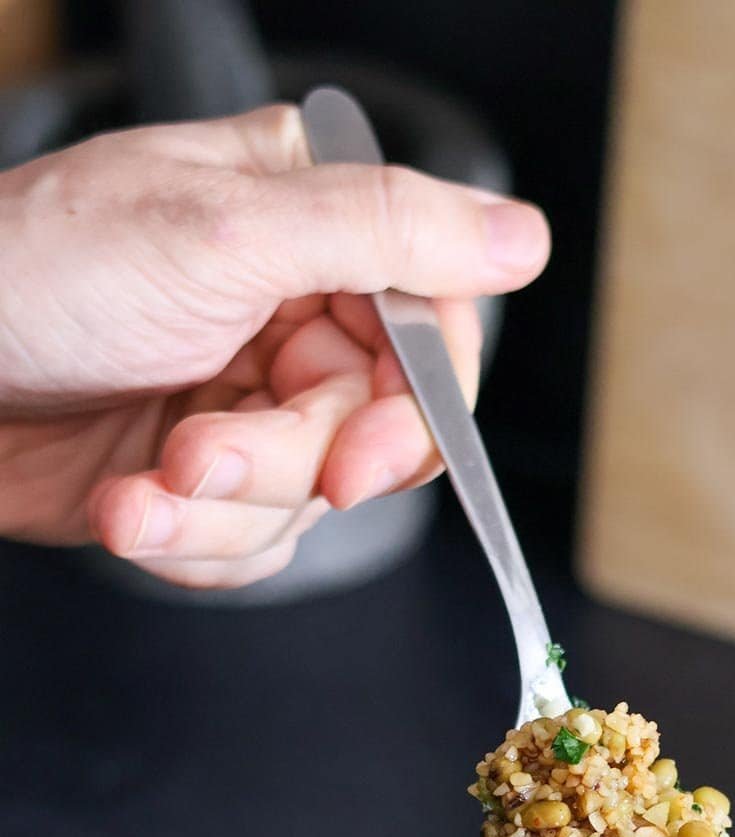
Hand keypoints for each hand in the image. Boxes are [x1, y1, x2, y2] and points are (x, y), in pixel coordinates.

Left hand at [0, 105, 549, 588]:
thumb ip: (384, 232)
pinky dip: (187, 543)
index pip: (432, 329)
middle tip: (198, 453)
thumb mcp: (222, 232)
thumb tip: (522, 237)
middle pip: (374, 435)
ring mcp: (249, 408)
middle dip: (280, 463)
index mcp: (309, 227)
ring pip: (310, 506)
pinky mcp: (205, 487)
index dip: (416, 411)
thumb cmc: (32, 271)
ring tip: (136, 481)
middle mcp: (290, 318)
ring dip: (216, 510)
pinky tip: (122, 505)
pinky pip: (252, 549)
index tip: (361, 461)